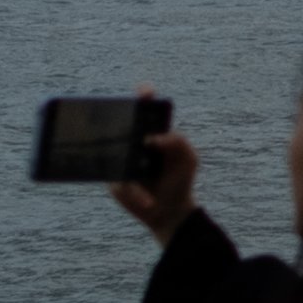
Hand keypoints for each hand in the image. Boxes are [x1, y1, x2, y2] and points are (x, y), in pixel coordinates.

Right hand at [113, 101, 197, 244]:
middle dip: (122, 119)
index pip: (146, 109)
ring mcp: (121, 161)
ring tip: (144, 175)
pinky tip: (148, 202)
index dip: (144, 96)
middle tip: (134, 130)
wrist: (169, 210)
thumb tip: (155, 138)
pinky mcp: (115, 181)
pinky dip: (136, 194)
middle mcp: (133, 142)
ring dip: (125, 161)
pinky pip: (120, 183)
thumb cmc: (179, 179)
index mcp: (153, 132)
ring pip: (115, 153)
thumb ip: (178, 143)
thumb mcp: (188, 159)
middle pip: (123, 124)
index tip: (145, 92)